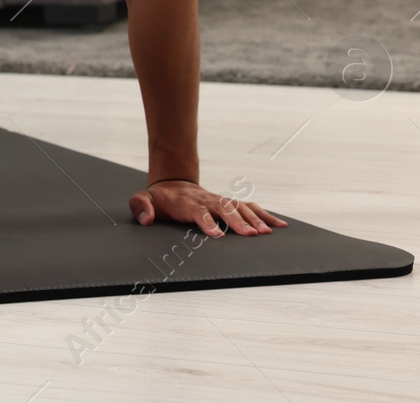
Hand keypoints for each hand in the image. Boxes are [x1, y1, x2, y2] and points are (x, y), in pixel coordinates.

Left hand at [129, 180, 287, 236]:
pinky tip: (279, 225)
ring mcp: (219, 200)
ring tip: (267, 232)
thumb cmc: (159, 198)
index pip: (199, 211)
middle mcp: (207, 199)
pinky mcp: (229, 203)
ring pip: (240, 207)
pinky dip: (264, 214)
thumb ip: (141, 207)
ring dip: (254, 219)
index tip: (217, 235)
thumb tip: (147, 219)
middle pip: (224, 209)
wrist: (172, 184)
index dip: (207, 222)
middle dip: (238, 222)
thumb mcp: (143, 199)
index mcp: (187, 202)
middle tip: (251, 235)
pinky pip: (249, 207)